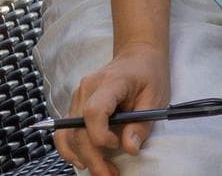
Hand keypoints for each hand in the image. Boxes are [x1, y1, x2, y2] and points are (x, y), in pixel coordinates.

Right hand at [55, 41, 168, 174]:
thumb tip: (130, 149)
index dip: (101, 135)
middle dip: (93, 157)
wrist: (137, 56)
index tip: (117, 146)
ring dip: (81, 157)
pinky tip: (84, 161)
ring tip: (102, 170)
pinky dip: (71, 149)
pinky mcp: (74, 106)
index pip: (93, 112)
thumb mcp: (155, 97)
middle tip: (110, 174)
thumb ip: (142, 123)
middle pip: (78, 129)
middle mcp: (86, 89)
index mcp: (109, 83)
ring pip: (67, 134)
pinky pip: (65, 132)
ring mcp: (77, 97)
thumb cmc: (149, 74)